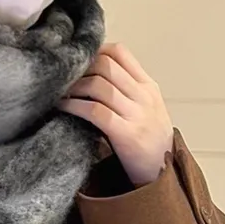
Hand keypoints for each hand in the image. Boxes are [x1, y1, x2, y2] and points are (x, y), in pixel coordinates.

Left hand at [59, 43, 173, 186]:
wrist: (164, 172)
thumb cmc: (150, 141)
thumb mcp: (146, 108)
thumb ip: (127, 91)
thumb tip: (92, 75)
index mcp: (148, 86)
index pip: (120, 53)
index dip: (94, 52)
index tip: (77, 63)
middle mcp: (143, 95)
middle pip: (106, 65)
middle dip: (80, 69)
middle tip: (64, 79)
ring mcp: (136, 114)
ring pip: (99, 85)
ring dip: (74, 87)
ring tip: (60, 93)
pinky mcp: (125, 133)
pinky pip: (95, 111)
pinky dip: (74, 106)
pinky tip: (63, 107)